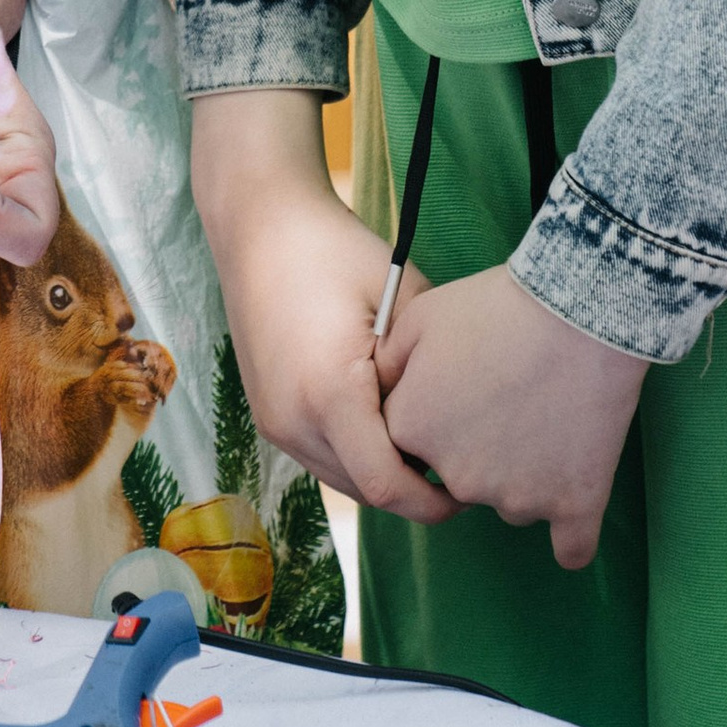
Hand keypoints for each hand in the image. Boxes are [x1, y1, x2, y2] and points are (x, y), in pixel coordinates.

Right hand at [190, 87, 455, 523]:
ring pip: (339, 479)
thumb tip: (457, 418)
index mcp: (328, 394)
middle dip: (411, 490)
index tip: (466, 486)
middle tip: (453, 463)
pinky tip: (381, 420)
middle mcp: (292, 421)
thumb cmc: (334, 250)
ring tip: (419, 442)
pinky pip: (319, 457)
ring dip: (380, 474)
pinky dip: (353, 454)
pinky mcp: (267, 414)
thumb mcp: (402, 297)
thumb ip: (430, 366)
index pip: (385, 485)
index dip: (430, 501)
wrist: (260, 224)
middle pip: (364, 491)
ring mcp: (273, 421)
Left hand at [376, 264, 646, 568]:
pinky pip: (571, 547)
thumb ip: (388, 362)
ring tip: (548, 412)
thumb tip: (380, 389)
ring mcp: (517, 498)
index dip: (439, 411)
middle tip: (508, 394)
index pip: (413, 441)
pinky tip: (571, 503)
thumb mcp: (420, 316)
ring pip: (512, 501)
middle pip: (461, 476)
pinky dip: (571, 532)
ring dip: (525, 472)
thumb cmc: (496, 307)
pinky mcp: (573, 506)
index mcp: (415, 431)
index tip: (464, 386)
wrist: (578, 310)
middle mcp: (458, 478)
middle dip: (478, 445)